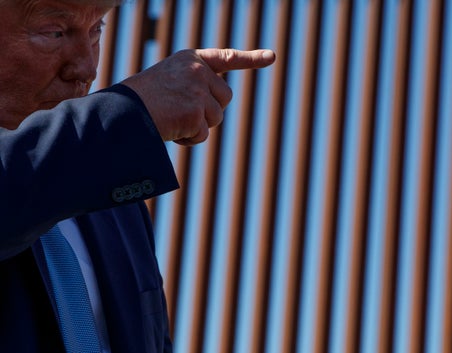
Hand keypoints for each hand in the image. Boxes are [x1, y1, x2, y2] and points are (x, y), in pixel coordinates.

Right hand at [121, 48, 274, 144]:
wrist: (122, 112)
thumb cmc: (140, 100)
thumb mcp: (169, 81)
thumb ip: (196, 86)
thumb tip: (219, 105)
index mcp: (191, 60)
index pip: (226, 58)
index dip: (251, 59)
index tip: (271, 57)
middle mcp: (198, 71)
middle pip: (225, 98)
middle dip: (210, 111)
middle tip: (182, 112)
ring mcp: (198, 90)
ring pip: (216, 117)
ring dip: (198, 126)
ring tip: (172, 119)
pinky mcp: (196, 112)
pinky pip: (204, 134)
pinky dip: (190, 139)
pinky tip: (171, 130)